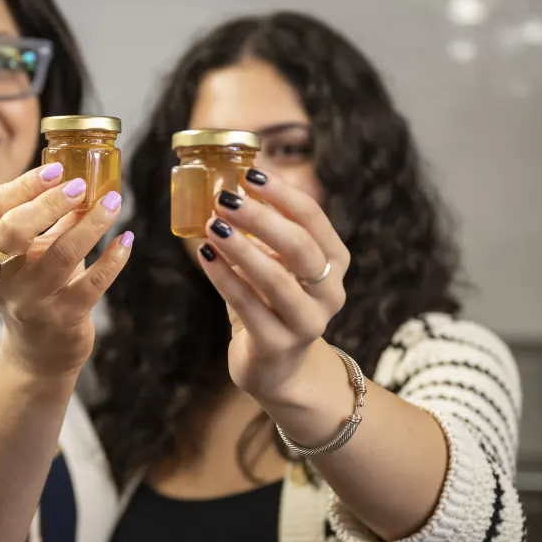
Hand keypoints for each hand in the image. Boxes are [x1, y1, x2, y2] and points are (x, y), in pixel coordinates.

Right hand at [0, 163, 131, 379]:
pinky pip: (92, 284)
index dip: (24, 184)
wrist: (37, 354)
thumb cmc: (35, 289)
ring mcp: (30, 301)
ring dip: (91, 224)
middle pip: (16, 230)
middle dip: (50, 202)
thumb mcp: (28, 255)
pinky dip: (113, 259)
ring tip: (113, 202)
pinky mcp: (62, 319)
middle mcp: (1, 278)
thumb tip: (82, 176)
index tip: (57, 169)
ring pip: (61, 255)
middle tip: (81, 185)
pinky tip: (126, 240)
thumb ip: (46, 220)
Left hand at [197, 169, 348, 397]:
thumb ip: (261, 231)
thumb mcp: (276, 262)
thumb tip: (225, 185)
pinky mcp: (278, 344)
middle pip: (300, 246)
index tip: (249, 174)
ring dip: (241, 249)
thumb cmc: (272, 301)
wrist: (278, 366)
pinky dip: (225, 279)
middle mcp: (330, 291)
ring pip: (276, 280)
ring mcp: (307, 322)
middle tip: (224, 200)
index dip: (281, 194)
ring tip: (212, 226)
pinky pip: (248, 306)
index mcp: (335, 261)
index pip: (313, 219)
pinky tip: (206, 256)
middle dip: (261, 219)